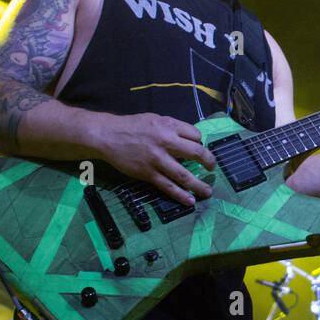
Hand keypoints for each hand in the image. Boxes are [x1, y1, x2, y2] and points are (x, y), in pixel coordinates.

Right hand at [94, 111, 216, 206]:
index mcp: (169, 126)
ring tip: (208, 192)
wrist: (108, 136)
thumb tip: (188, 138)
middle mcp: (166, 142)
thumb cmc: (131, 126)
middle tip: (212, 168)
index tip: (199, 148)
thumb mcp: (155, 119)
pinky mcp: (149, 173)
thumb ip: (172, 128)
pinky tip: (190, 200)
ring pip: (184, 175)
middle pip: (197, 153)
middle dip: (209, 162)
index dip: (200, 142)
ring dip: (199, 185)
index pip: (195, 135)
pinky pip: (168, 186)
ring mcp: (158, 160)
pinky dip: (181, 195)